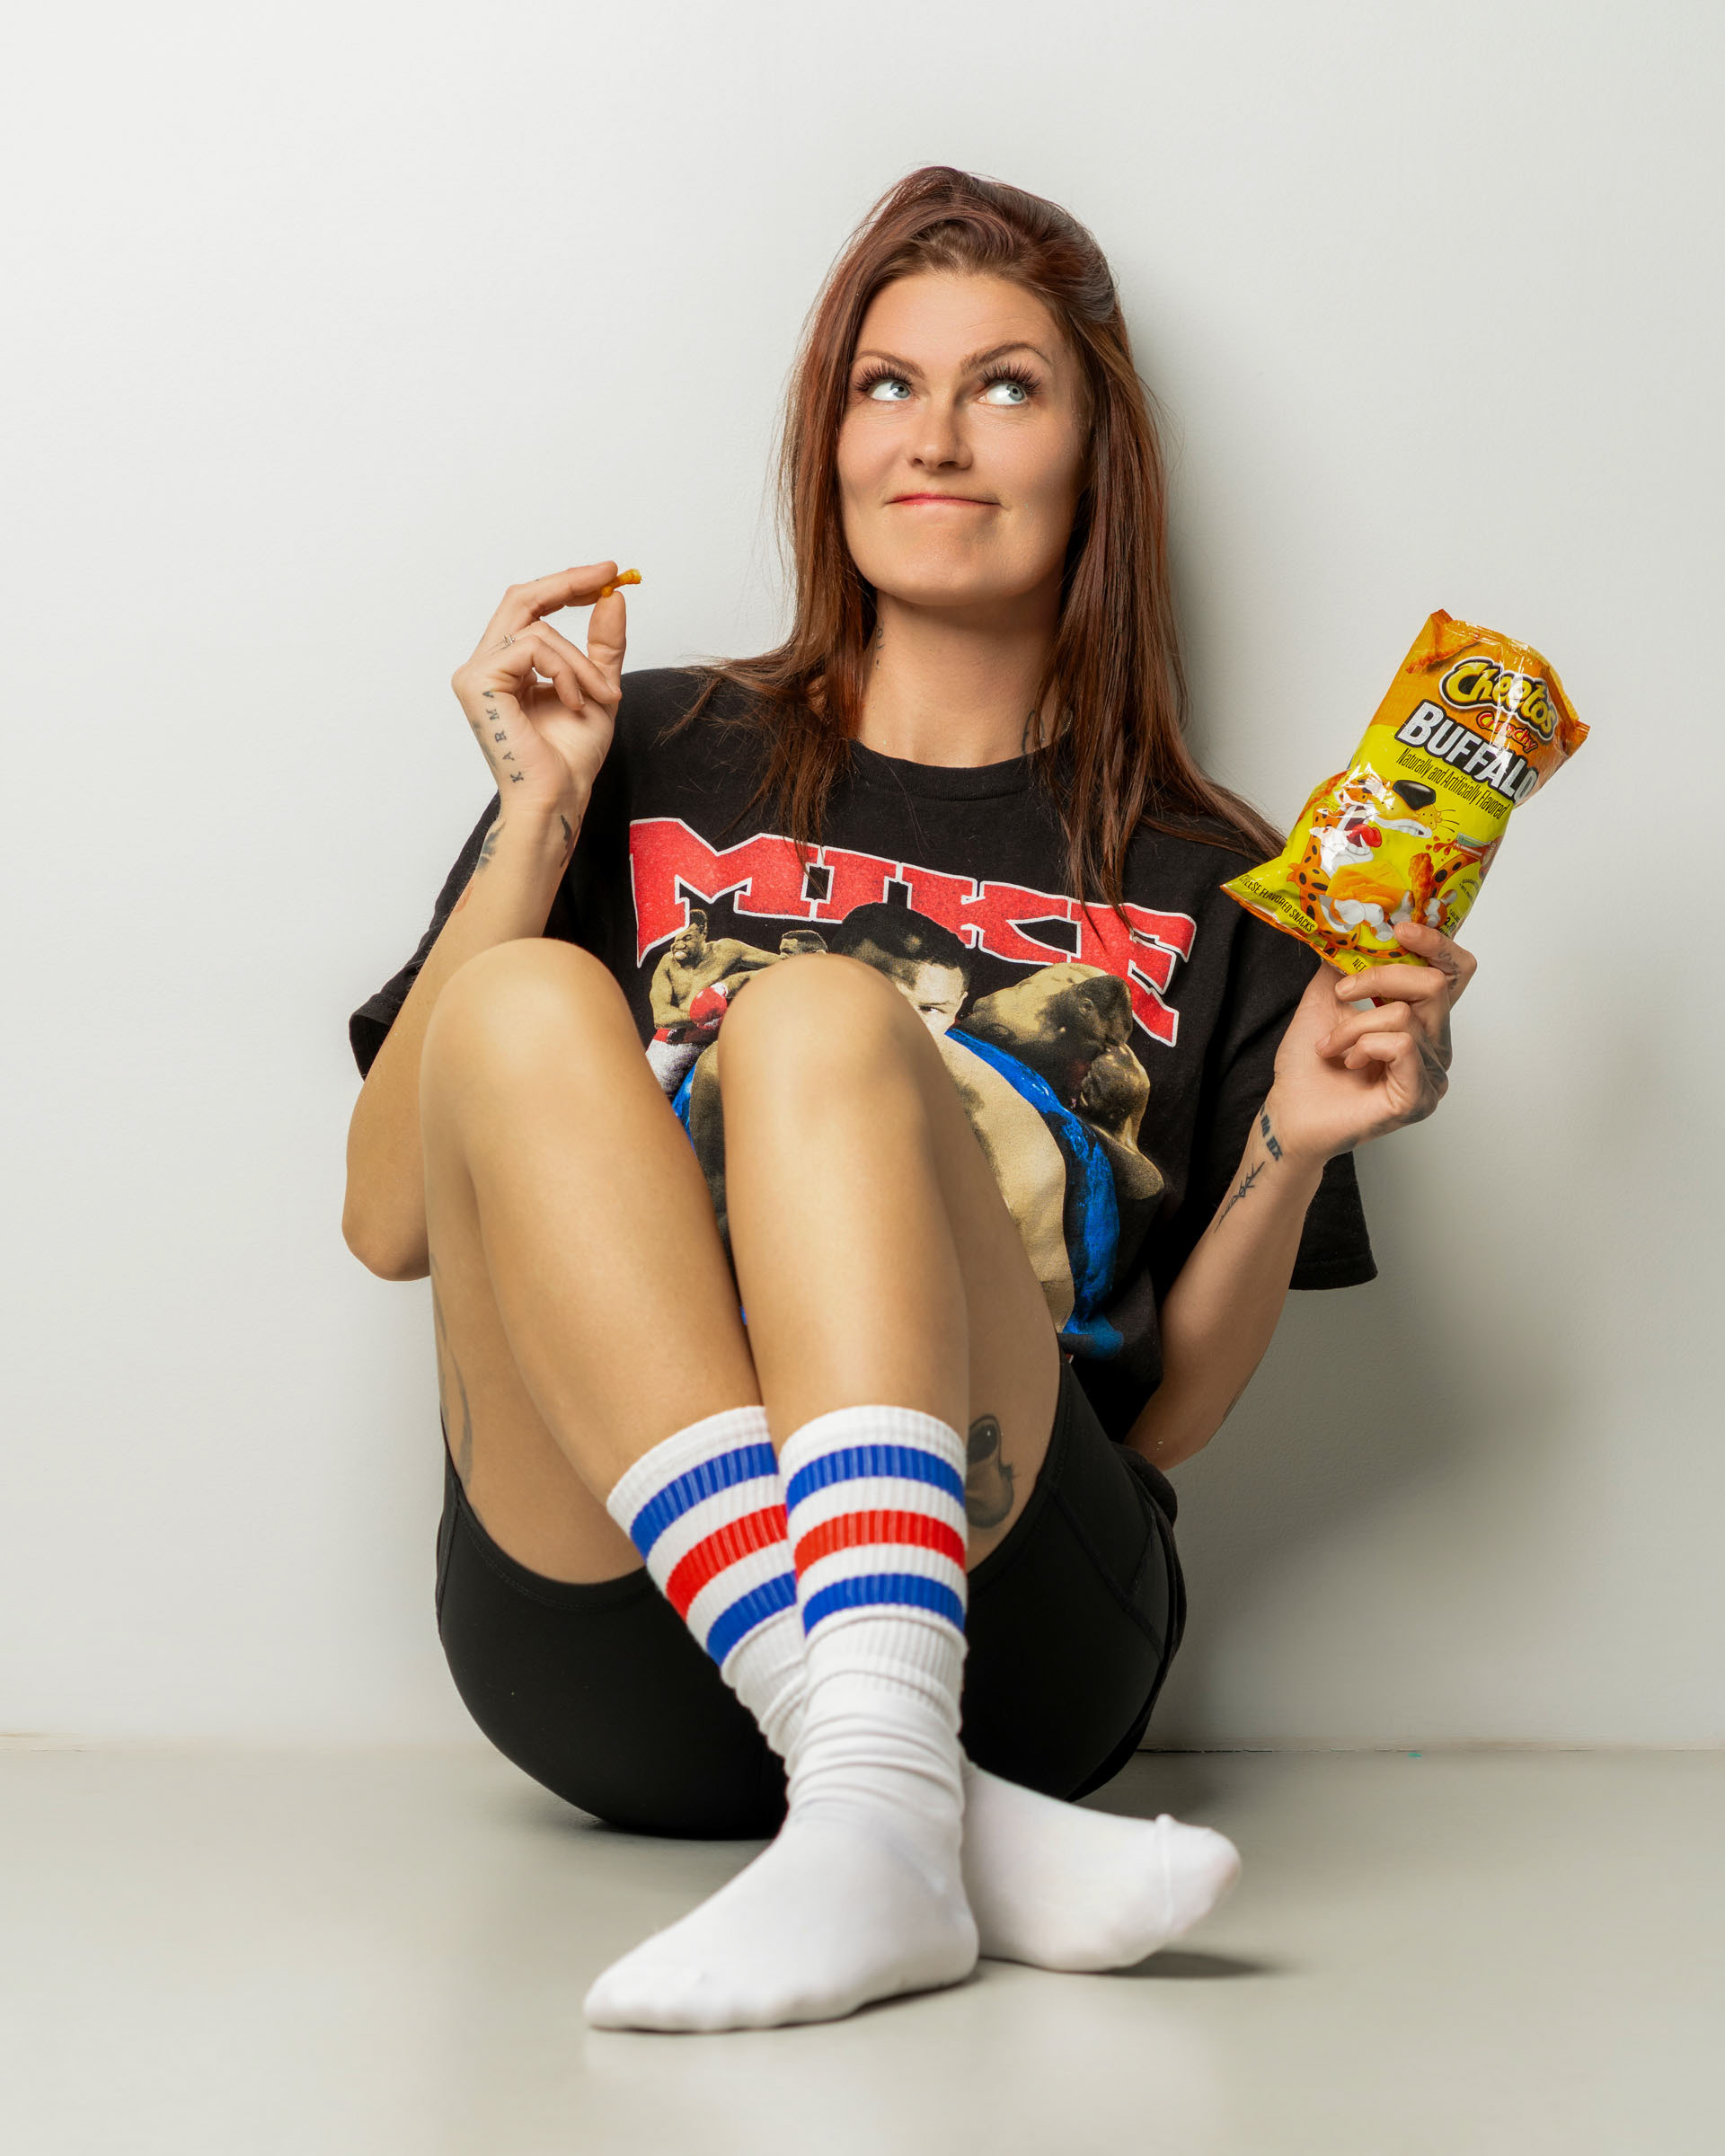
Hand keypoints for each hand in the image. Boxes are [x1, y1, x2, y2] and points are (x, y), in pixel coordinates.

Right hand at [449, 564, 629, 825]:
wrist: (559, 796)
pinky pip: (533, 647)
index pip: (529, 608)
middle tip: (607, 575)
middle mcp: (484, 665)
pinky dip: (566, 672)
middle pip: (521, 599)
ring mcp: (476, 673)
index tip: (605, 573)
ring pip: (537, 629)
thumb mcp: (598, 687)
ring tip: (598, 696)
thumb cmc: (571, 757)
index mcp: (507, 667)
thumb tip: (613, 597)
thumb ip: (603, 645)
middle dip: (567, 584)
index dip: (564, 585)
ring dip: (581, 661)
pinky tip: (574, 703)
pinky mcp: (479, 682)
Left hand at [1265, 920, 1476, 1164]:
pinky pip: (1402, 1046)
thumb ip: (1348, 963)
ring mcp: (1431, 1075)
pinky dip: (1365, 1046)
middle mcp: (1435, 1046)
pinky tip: (1348, 1063)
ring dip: (1355, 1026)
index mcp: (1421, 1020)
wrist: (1289, 1113)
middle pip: (1435, 985)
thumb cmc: (1308, 1066)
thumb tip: (1355, 925)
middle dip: (1379, 979)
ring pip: (1407, 1017)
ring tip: (1331, 1047)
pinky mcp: (1419, 1098)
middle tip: (1342, 993)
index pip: (1455, 973)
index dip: (1437, 945)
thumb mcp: (1325, 999)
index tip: (1400, 930)